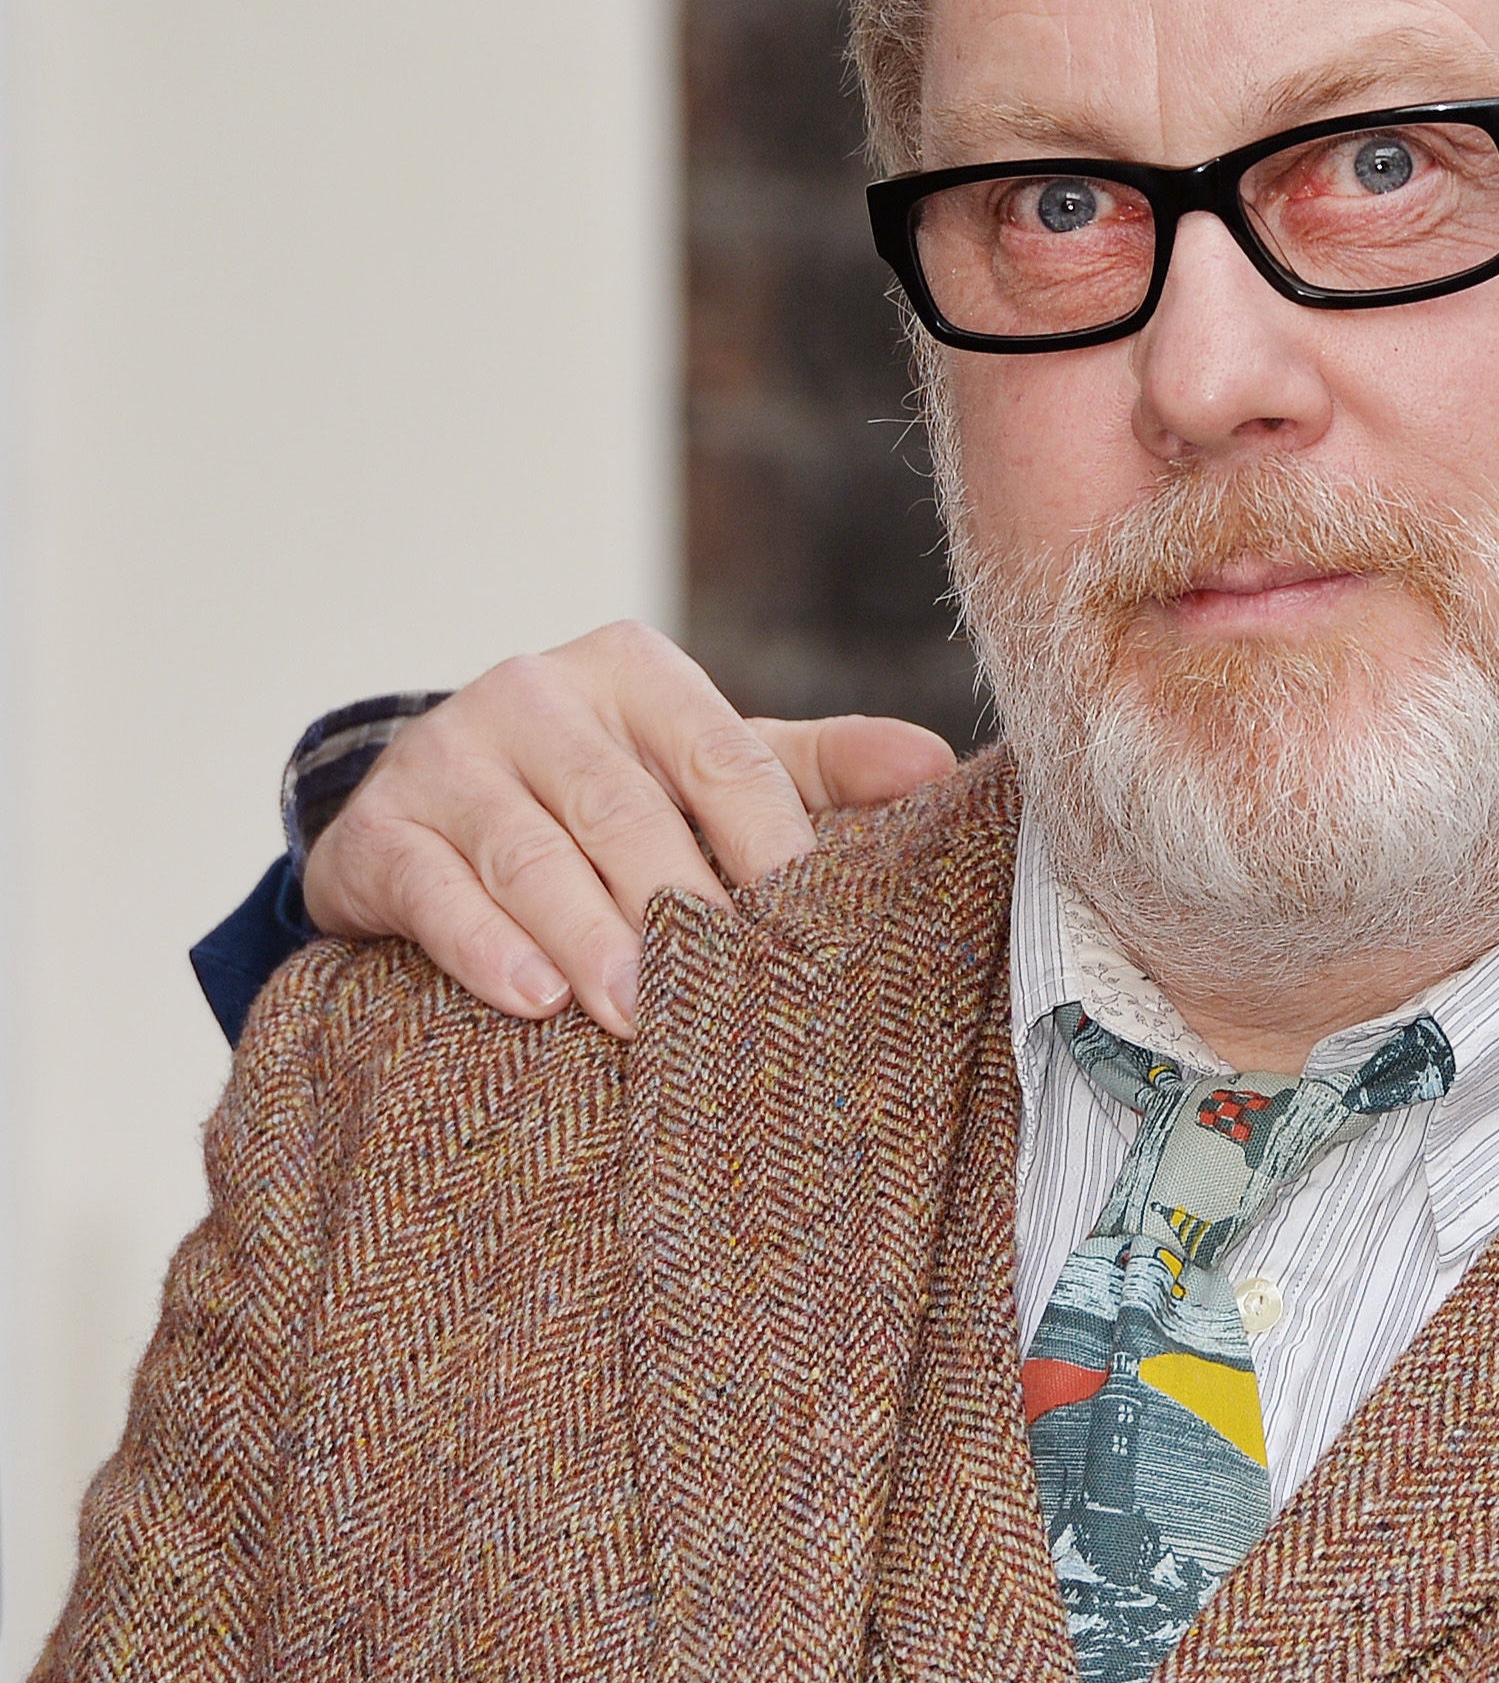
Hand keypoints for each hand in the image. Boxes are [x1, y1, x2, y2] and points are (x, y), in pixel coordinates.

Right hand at [300, 621, 954, 1035]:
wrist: (424, 806)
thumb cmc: (600, 795)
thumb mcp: (702, 767)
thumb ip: (814, 768)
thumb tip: (938, 767)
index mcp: (633, 671)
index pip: (722, 755)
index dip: (770, 841)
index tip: (810, 923)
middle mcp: (536, 694)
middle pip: (626, 810)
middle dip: (679, 906)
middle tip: (727, 993)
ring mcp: (447, 756)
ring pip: (531, 853)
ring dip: (589, 937)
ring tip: (637, 1011)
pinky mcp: (376, 830)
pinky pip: (434, 888)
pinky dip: (485, 945)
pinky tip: (533, 999)